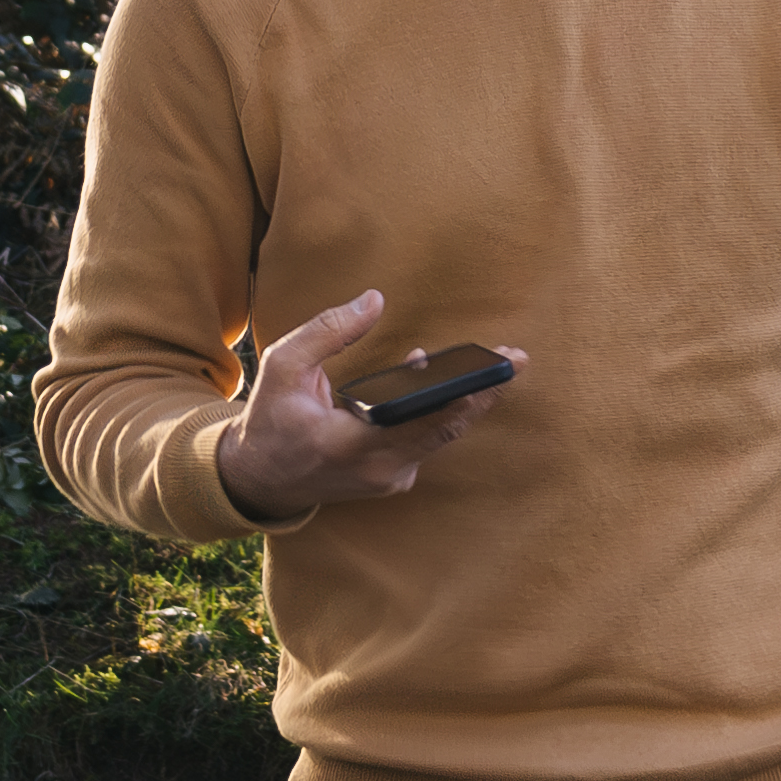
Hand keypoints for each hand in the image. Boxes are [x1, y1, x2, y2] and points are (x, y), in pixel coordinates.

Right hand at [211, 290, 521, 522]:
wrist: (263, 478)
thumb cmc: (272, 418)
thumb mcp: (284, 365)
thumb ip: (329, 331)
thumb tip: (376, 300)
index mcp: (346, 444)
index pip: (416, 423)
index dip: (459, 398)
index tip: (492, 374)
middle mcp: (376, 469)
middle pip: (444, 431)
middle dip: (483, 393)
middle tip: (517, 359)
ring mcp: (388, 479)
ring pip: (441, 437)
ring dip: (468, 400)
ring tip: (500, 363)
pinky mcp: (394, 480)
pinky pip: (428, 441)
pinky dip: (441, 411)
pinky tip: (449, 380)